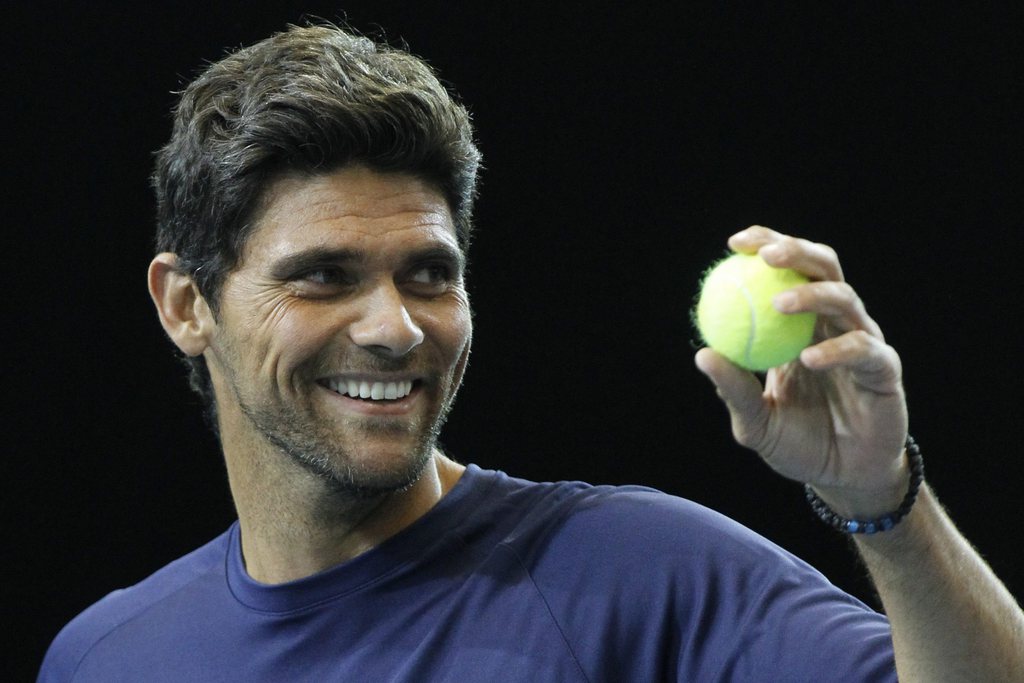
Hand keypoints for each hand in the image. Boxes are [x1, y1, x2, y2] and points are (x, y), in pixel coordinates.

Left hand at [695, 226, 909, 517]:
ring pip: (845, 298)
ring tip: (778, 304)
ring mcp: (863, 342)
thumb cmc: (797, 443)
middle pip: (823, 267)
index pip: (786, 272)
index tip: (734, 244)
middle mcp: (833, 323)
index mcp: (800, 324)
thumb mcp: (755, 421)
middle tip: (764, 256)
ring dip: (810, 295)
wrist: (843, 480)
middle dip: (795, 251)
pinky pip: (863, 349)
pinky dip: (837, 349)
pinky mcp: (885, 369)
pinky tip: (808, 358)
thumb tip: (702, 354)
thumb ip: (733, 389)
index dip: (765, 246)